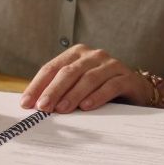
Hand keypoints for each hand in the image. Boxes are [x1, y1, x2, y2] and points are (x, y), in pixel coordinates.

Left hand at [20, 44, 145, 112]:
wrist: (136, 90)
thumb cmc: (100, 89)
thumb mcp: (77, 88)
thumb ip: (58, 91)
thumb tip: (33, 105)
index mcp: (77, 54)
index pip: (52, 68)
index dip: (38, 85)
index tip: (27, 103)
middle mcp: (94, 55)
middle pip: (69, 72)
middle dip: (53, 90)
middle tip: (43, 107)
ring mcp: (111, 65)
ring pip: (88, 78)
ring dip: (73, 95)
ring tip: (62, 109)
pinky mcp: (127, 77)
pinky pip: (110, 86)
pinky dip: (97, 96)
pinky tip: (87, 106)